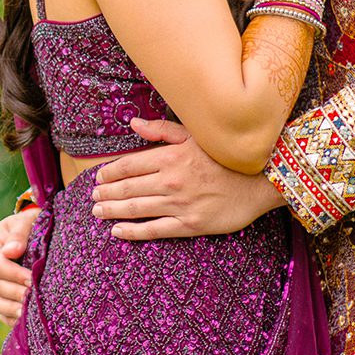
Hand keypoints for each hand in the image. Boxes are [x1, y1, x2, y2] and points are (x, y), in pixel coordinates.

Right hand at [0, 209, 35, 326]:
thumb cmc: (28, 225)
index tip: (32, 279)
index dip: (14, 275)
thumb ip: (19, 233)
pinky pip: (3, 314)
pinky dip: (13, 319)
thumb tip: (11, 251)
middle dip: (17, 293)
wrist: (31, 234)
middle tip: (37, 296)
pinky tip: (28, 320)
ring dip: (14, 309)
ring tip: (31, 312)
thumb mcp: (25, 222)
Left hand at [90, 118, 283, 239]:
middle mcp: (171, 180)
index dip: (110, 173)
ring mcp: (179, 204)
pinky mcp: (190, 225)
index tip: (99, 178)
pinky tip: (117, 231)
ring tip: (98, 212)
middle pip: (127, 188)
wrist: (261, 182)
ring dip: (112, 211)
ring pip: (136, 208)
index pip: (129, 165)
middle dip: (106, 193)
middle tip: (93, 198)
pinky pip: (154, 229)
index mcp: (170, 157)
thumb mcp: (195, 135)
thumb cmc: (227, 157)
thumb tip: (133, 123)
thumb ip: (162, 130)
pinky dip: (132, 232)